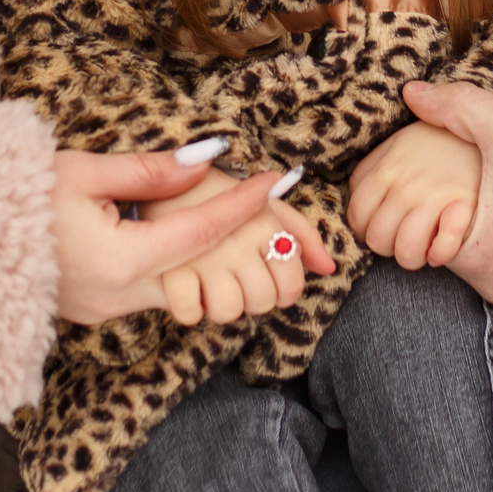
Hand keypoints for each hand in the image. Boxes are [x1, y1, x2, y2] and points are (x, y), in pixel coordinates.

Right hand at [50, 147, 330, 324]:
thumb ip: (148, 171)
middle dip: (235, 234)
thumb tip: (205, 162)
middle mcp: (119, 295)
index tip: (278, 181)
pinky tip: (175, 233)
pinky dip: (170, 261)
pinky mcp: (92, 308)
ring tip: (227, 211)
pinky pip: (148, 287)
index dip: (243, 206)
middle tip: (269, 201)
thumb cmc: (12, 197)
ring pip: (175, 280)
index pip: (201, 232)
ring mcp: (104, 308)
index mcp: (120, 261)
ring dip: (201, 249)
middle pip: (198, 266)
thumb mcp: (82, 171)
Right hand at [157, 192, 328, 326]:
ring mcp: (202, 256)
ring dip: (220, 304)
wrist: (163, 179)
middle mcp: (237, 240)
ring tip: (212, 282)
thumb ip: (303, 235)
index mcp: (263, 223)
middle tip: (237, 279)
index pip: (291, 284)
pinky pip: (189, 312)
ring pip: (227, 311)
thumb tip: (329, 269)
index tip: (268, 279)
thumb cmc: (221, 194)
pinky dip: (189, 307)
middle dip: (253, 298)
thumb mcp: (267, 204)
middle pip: (261, 301)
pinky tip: (188, 287)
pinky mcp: (168, 268)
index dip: (283, 290)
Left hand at [346, 121, 479, 268]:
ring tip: (422, 247)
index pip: (357, 215)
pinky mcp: (465, 207)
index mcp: (387, 168)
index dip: (363, 231)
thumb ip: (373, 167)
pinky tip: (442, 249)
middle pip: (378, 238)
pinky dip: (439, 255)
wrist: (485, 131)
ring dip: (412, 256)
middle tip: (402, 238)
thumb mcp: (399, 143)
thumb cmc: (438, 142)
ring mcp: (436, 197)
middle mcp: (407, 185)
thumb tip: (355, 196)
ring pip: (407, 250)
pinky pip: (443, 249)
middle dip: (387, 247)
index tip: (378, 230)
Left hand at [401, 80, 492, 307]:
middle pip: (451, 246)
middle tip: (489, 180)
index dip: (437, 197)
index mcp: (475, 254)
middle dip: (464, 212)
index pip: (423, 231)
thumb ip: (453, 107)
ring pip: (484, 257)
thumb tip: (410, 94)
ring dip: (490, 229)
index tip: (460, 175)